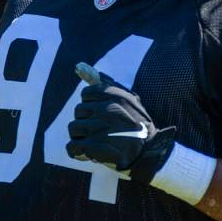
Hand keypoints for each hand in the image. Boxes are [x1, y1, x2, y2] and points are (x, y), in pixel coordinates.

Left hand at [66, 65, 175, 182]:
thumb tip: (78, 66)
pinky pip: (72, 147)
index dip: (93, 106)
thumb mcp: (126, 98)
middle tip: (104, 130)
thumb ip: (103, 81)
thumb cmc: (137, 124)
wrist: (149, 154)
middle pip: (78, 111)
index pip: (86, 94)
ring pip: (73, 128)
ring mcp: (98, 129)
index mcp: (113, 95)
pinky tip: (88, 154)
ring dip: (82, 137)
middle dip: (87, 121)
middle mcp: (105, 109)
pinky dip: (77, 152)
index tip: (105, 115)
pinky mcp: (93, 147)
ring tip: (97, 142)